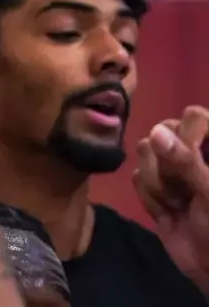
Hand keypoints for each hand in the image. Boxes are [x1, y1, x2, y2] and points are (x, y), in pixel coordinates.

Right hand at [134, 107, 208, 291]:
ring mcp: (171, 167)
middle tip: (186, 191)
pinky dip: (151, 199)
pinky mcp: (153, 185)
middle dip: (168, 166)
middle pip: (163, 131)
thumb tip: (155, 133)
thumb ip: (186, 161)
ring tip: (181, 205)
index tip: (192, 164)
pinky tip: (168, 212)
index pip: (194, 117)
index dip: (187, 138)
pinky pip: (135, 177)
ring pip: (145, 153)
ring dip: (160, 186)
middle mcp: (193, 150)